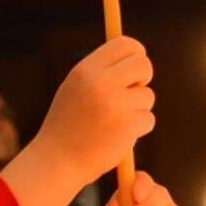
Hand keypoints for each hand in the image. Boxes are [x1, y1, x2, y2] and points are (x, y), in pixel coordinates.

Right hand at [36, 36, 154, 187]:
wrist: (58, 160)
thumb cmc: (68, 125)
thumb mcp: (76, 89)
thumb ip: (101, 72)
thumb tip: (133, 55)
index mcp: (86, 70)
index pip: (125, 44)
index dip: (135, 54)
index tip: (134, 68)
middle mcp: (100, 83)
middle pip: (143, 65)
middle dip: (144, 78)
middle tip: (133, 92)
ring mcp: (115, 105)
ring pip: (147, 96)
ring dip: (137, 109)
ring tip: (114, 122)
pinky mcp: (127, 126)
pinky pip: (148, 119)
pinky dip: (138, 129)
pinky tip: (117, 136)